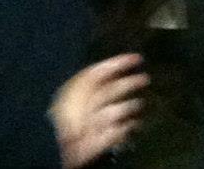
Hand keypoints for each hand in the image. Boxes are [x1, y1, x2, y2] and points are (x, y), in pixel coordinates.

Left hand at [52, 53, 149, 168]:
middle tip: (145, 79)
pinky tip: (134, 123)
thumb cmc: (67, 114)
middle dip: (129, 84)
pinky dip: (126, 128)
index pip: (103, 72)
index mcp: (80, 89)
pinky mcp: (99, 141)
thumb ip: (95, 75)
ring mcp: (94, 123)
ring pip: (116, 111)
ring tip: (140, 103)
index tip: (137, 58)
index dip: (120, 63)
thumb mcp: (78, 88)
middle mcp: (88, 104)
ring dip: (129, 106)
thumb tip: (113, 64)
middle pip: (112, 90)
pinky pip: (116, 132)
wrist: (58, 145)